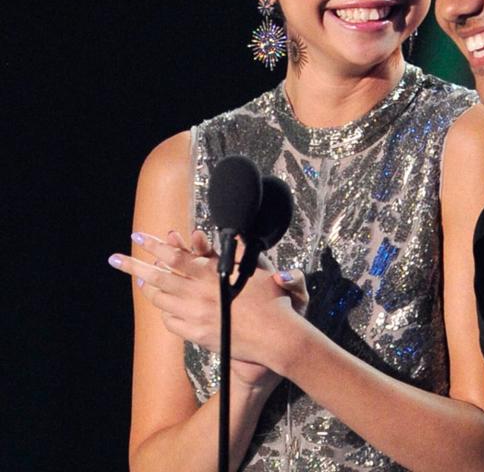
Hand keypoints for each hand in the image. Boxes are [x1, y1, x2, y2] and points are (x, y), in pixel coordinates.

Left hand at [109, 230, 307, 385]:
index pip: (175, 256)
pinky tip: (165, 308)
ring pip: (161, 300)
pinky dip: (166, 312)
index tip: (138, 237)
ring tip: (142, 280)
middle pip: (157, 277)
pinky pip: (171, 322)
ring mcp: (195, 316)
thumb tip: (236, 236)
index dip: (154, 246)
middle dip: (133, 266)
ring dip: (150, 289)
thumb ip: (243, 252)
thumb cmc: (275, 301)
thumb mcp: (260, 270)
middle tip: (117, 259)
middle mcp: (199, 294)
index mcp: (212, 274)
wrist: (277, 337)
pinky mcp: (197, 334)